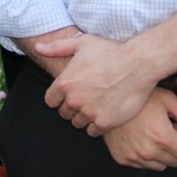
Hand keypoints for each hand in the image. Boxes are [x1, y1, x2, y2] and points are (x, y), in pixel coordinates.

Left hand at [39, 34, 154, 135]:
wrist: (139, 64)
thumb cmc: (111, 51)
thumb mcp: (82, 44)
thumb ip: (57, 48)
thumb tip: (38, 47)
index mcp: (65, 83)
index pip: (51, 101)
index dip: (59, 97)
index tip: (70, 93)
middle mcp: (74, 100)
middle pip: (64, 113)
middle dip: (72, 106)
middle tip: (86, 97)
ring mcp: (89, 112)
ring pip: (78, 123)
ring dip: (84, 116)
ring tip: (96, 104)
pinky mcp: (105, 122)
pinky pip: (93, 132)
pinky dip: (97, 125)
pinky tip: (104, 113)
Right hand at [103, 89, 176, 170]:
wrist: (108, 99)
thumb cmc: (140, 97)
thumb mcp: (168, 100)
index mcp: (162, 138)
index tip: (175, 127)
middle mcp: (148, 151)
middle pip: (175, 162)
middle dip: (174, 147)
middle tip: (163, 128)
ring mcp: (134, 157)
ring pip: (159, 166)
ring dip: (159, 153)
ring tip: (150, 132)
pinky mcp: (122, 159)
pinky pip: (142, 165)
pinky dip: (144, 155)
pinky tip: (138, 137)